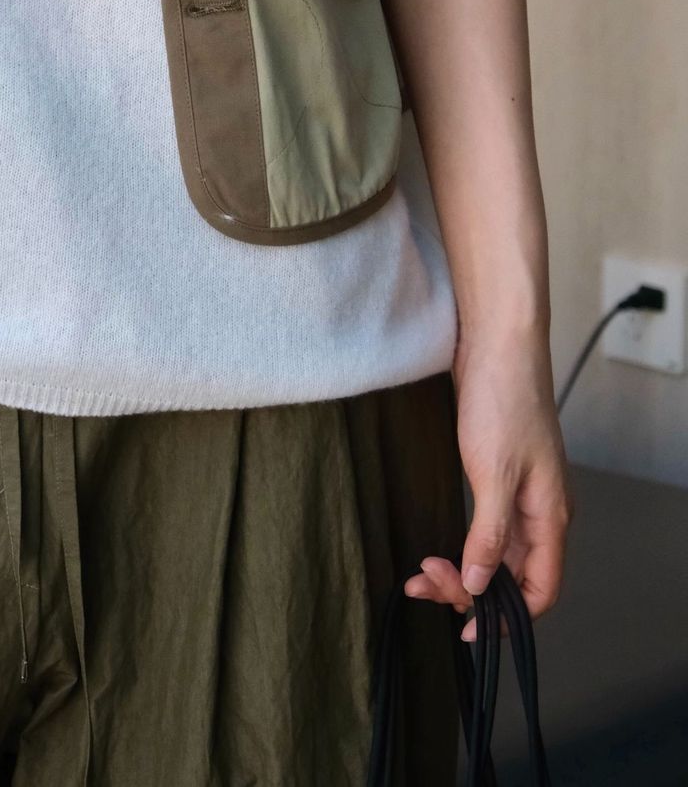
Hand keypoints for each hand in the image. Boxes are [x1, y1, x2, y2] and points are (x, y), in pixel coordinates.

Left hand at [405, 334, 571, 640]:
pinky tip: (439, 543)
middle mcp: (540, 510)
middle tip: (423, 580)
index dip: (506, 617)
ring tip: (419, 570)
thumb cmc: (503, 398)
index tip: (464, 628)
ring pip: (494, 552)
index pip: (541, 591)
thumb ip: (489, 534)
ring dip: (461, 568)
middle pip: (511, 577)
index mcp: (550, 516)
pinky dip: (461, 541)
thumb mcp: (493, 472)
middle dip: (470, 590)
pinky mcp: (497, 472)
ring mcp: (519, 492)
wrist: (495, 341)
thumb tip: (480, 587)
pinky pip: (484, 526)